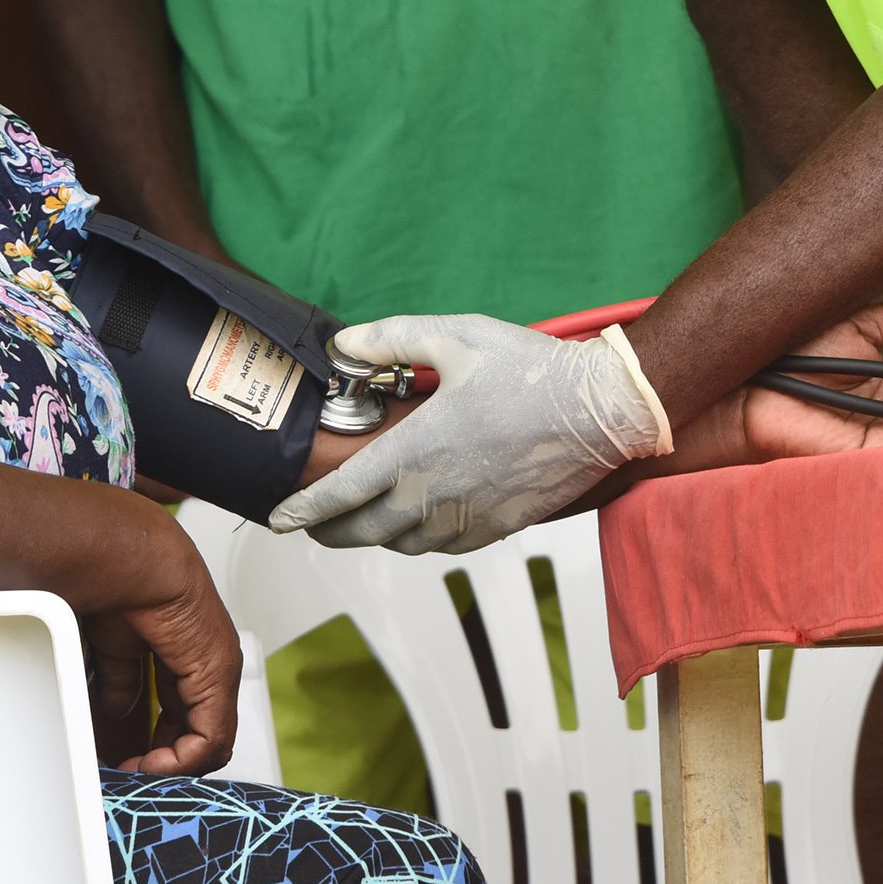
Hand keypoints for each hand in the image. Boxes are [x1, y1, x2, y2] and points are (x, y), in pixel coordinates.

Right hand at [82, 516, 239, 774]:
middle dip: (162, 760)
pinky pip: (209, 739)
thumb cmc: (121, 585)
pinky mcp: (218, 677)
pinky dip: (180, 761)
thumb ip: (120, 682)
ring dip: (170, 766)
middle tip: (130, 774)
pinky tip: (150, 765)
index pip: (182, 717)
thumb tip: (113, 710)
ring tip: (136, 775)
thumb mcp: (117, 650)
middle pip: (196, 734)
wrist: (131, 559)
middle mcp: (208, 665)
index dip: (156, 745)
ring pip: (208, 741)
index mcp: (185, 655)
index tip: (126, 760)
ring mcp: (218, 672)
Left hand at [266, 315, 672, 553]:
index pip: (344, 492)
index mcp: (417, 449)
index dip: (305, 509)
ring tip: (361, 522)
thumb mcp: (456, 335)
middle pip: (364, 531)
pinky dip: (419, 541)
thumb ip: (393, 338)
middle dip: (330, 531)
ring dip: (374, 537)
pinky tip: (416, 525)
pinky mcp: (499, 528)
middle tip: (311, 525)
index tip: (280, 518)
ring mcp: (469, 516)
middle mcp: (437, 493)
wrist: (602, 409)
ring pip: (403, 544)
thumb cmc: (532, 369)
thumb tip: (346, 344)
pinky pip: (444, 549)